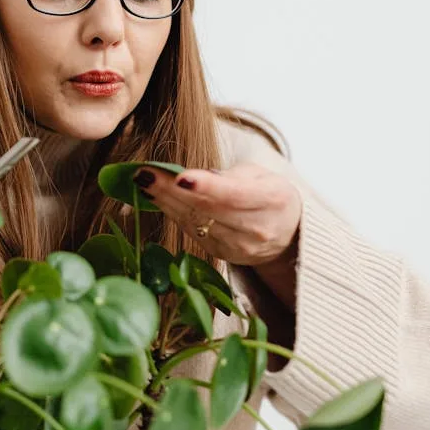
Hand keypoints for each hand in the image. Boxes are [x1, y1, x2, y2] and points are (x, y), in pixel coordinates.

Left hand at [132, 162, 301, 268]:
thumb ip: (230, 175)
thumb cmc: (269, 195)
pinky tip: (155, 198)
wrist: (287, 233)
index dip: (206, 186)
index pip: (234, 195)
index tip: (180, 176)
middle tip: (144, 174)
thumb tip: (194, 177)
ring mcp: (238, 247)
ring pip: (194, 221)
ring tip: (143, 182)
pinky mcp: (221, 255)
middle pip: (207, 209)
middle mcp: (256, 228)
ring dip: (165, 202)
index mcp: (272, 200)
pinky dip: (172, 213)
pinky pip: (191, 231)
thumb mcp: (261, 175)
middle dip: (172, 190)